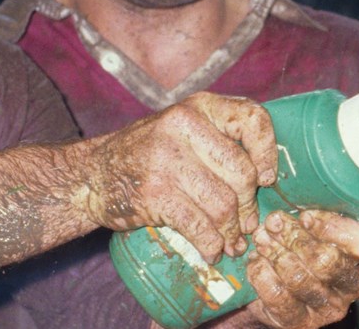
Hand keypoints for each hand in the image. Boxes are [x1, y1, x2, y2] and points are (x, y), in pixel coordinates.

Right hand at [82, 92, 277, 261]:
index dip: (268, 152)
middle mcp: (184, 126)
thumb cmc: (145, 154)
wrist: (90, 176)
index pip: (252, 119)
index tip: (267, 179)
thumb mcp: (181, 128)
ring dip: (231, 232)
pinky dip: (210, 244)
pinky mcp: (155, 192)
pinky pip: (199, 225)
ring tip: (230, 243)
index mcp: (199, 106)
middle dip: (248, 207)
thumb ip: (218, 138)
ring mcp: (167, 159)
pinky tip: (210, 251)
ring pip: (224, 204)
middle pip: (242, 173)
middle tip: (246, 225)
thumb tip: (265, 176)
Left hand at [241, 210, 358, 328]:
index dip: (333, 229)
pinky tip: (257, 260)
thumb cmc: (305, 242)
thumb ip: (320, 206)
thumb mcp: (319, 222)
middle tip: (274, 222)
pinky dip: (262, 275)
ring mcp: (330, 306)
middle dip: (295, 238)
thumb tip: (298, 177)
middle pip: (327, 261)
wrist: (280, 287)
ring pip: (300, 279)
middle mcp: (355, 284)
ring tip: (262, 237)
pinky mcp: (302, 322)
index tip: (305, 215)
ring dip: (276, 254)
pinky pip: (279, 297)